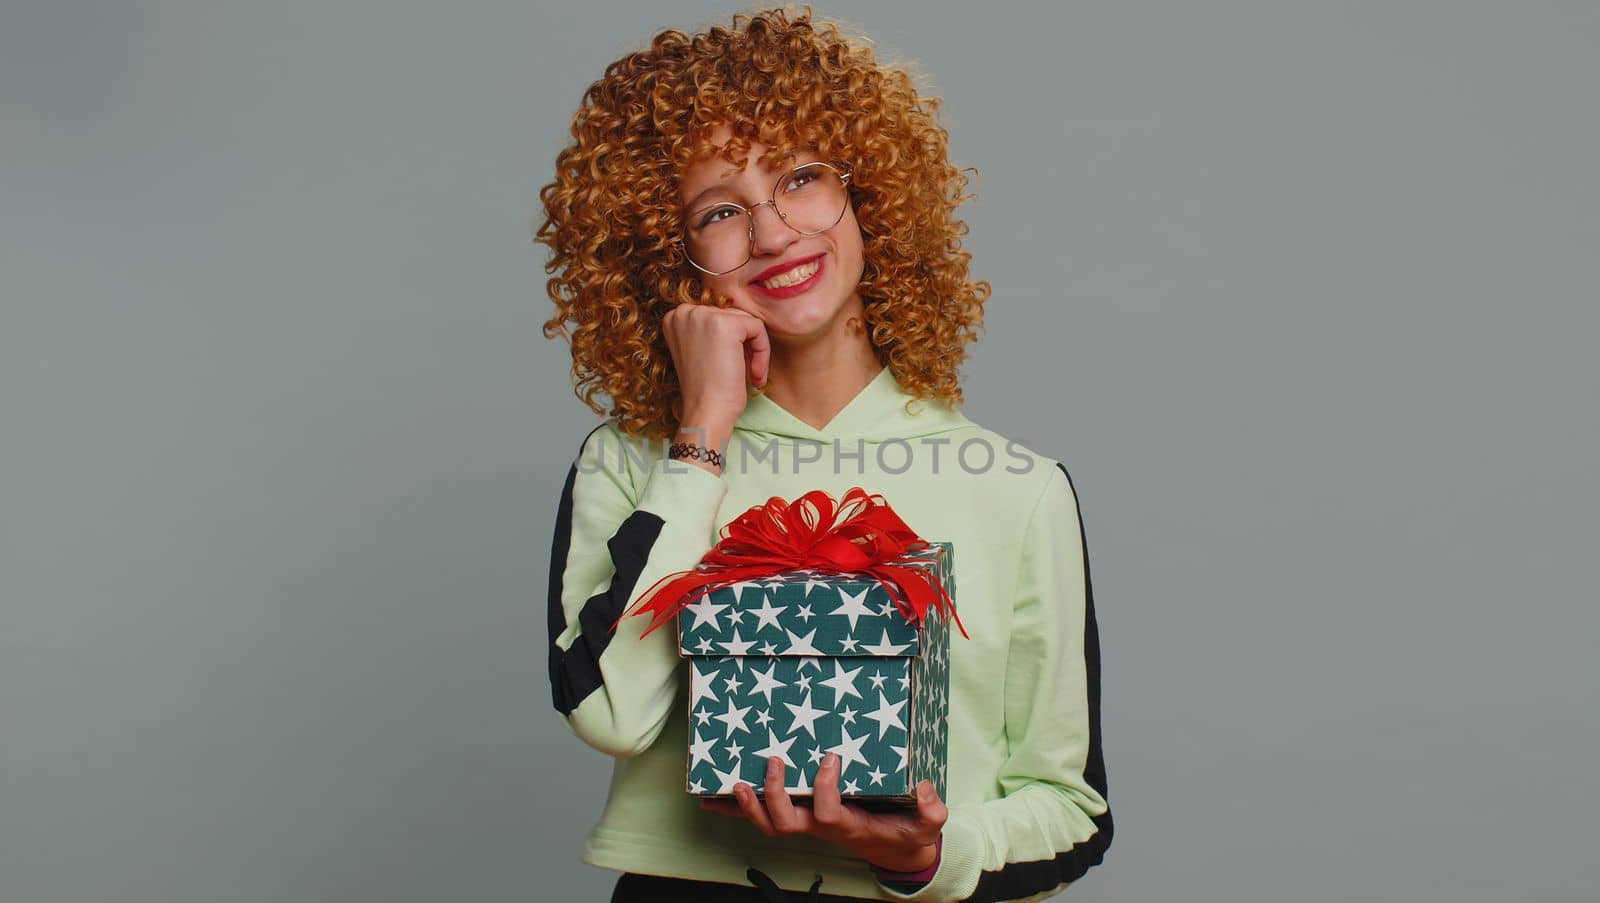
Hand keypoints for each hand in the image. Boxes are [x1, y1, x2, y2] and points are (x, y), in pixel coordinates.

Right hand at [662, 303, 769, 434]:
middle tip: (744, 372)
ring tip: (751, 374)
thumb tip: (741, 316)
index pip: (717, 315)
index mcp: (675, 318)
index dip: (731, 341)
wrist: (706, 412)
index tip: (730, 365)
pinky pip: (758, 328)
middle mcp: (684, 312)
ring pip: (747, 321)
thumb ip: (711, 330)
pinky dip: (763, 351)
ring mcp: (702, 315)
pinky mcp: (724, 324)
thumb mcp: (701, 351)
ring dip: (754, 349)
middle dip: (744, 344)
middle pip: (732, 315)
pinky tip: (754, 374)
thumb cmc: (707, 389)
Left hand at [699, 753, 945, 873]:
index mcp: (848, 825)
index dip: (824, 788)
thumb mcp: (926, 824)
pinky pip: (765, 816)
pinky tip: (714, 797)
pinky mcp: (802, 818)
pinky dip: (738, 808)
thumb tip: (927, 789)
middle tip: (773, 762)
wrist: (896, 849)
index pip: (827, 812)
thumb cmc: (907, 832)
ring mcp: (808, 824)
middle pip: (785, 823)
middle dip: (774, 795)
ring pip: (769, 824)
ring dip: (747, 806)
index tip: (830, 757)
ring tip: (732, 782)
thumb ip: (931, 810)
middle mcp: (822, 826)